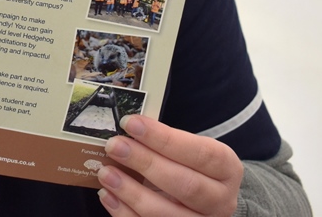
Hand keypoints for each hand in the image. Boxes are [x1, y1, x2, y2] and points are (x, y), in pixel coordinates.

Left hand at [97, 115, 242, 215]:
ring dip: (132, 193)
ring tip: (106, 173)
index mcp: (226, 168)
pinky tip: (108, 195)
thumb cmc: (190, 165)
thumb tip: (125, 131)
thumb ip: (162, 142)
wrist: (206, 197)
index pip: (199, 153)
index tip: (131, 123)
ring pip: (168, 215)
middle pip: (186, 185)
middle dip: (146, 163)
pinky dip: (125, 213)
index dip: (164, 139)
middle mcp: (221, 200)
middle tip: (114, 146)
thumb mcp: (187, 148)